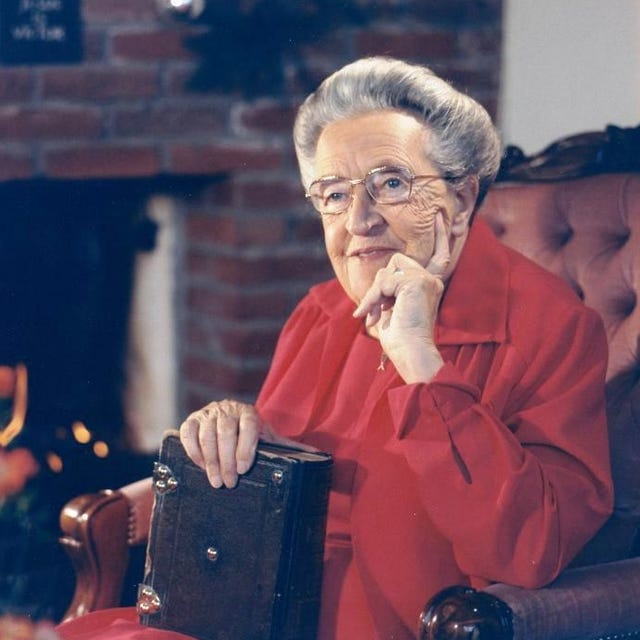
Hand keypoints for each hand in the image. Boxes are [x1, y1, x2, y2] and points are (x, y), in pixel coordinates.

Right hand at [179, 399, 308, 487]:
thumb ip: (290, 446)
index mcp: (249, 412)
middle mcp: (228, 409)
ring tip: (215, 481)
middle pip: (225, 431)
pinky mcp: (192, 420)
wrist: (230, 418)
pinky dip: (193, 450)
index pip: (248, 425)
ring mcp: (208, 413)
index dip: (246, 446)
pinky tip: (200, 466)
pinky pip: (188, 432)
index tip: (243, 468)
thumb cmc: (253, 435)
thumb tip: (321, 456)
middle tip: (229, 483)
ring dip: (210, 459)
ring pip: (206, 433)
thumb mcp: (270, 439)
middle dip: (226, 459)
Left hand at [352, 212, 449, 381]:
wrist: (410, 353)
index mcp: (429, 285)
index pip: (438, 255)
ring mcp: (425, 279)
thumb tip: (382, 278)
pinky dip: (373, 298)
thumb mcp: (394, 308)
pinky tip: (376, 315)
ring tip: (373, 316)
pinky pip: (383, 281)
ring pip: (386, 271)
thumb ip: (392, 288)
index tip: (442, 217)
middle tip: (369, 312)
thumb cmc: (401, 339)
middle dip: (378, 287)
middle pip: (395, 262)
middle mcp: (431, 279)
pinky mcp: (415, 282)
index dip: (441, 236)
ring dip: (373, 295)